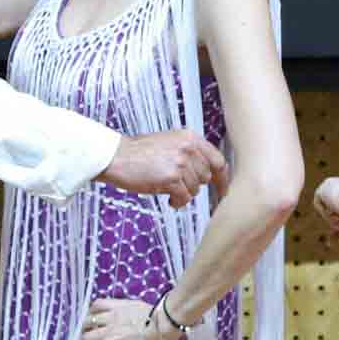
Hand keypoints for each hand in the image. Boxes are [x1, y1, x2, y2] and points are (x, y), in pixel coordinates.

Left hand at [69, 295, 186, 339]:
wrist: (163, 323)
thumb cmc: (161, 317)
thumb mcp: (142, 309)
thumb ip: (132, 312)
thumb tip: (135, 318)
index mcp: (119, 307)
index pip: (97, 305)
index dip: (90, 314)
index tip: (88, 320)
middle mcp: (110, 317)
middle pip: (87, 322)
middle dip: (84, 331)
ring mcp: (108, 330)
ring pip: (85, 337)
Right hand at [102, 129, 226, 207]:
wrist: (115, 156)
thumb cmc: (138, 153)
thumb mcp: (169, 143)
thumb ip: (189, 153)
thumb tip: (207, 174)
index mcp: (190, 137)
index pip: (217, 160)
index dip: (222, 178)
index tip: (223, 191)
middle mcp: (188, 148)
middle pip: (206, 177)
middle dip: (193, 185)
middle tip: (176, 185)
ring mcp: (180, 162)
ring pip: (195, 190)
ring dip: (182, 194)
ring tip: (166, 188)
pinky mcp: (171, 178)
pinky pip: (184, 198)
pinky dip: (177, 202)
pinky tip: (167, 199)